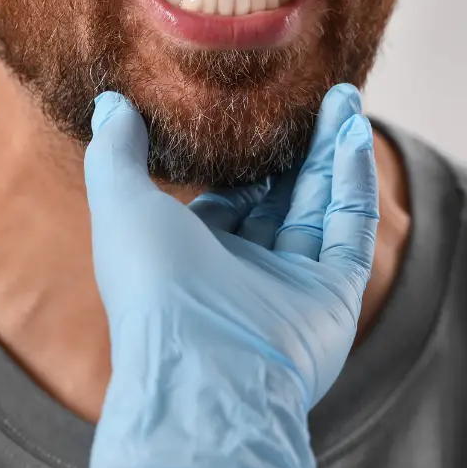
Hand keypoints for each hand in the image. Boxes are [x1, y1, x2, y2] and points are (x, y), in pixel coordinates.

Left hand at [76, 84, 378, 467]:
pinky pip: (350, 229)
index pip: (228, 202)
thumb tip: (112, 103)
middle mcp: (247, 274)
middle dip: (299, 147)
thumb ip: (117, 154)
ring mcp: (294, 286)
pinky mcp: (335, 295)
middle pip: (282, 198)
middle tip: (316, 95)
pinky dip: (354, 182)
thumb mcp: (123, 208)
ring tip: (344, 97)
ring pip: (320, 206)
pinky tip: (354, 134)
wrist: (205, 371)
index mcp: (195, 261)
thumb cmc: (154, 291)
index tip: (257, 112)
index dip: (242, 160)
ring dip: (333, 152)